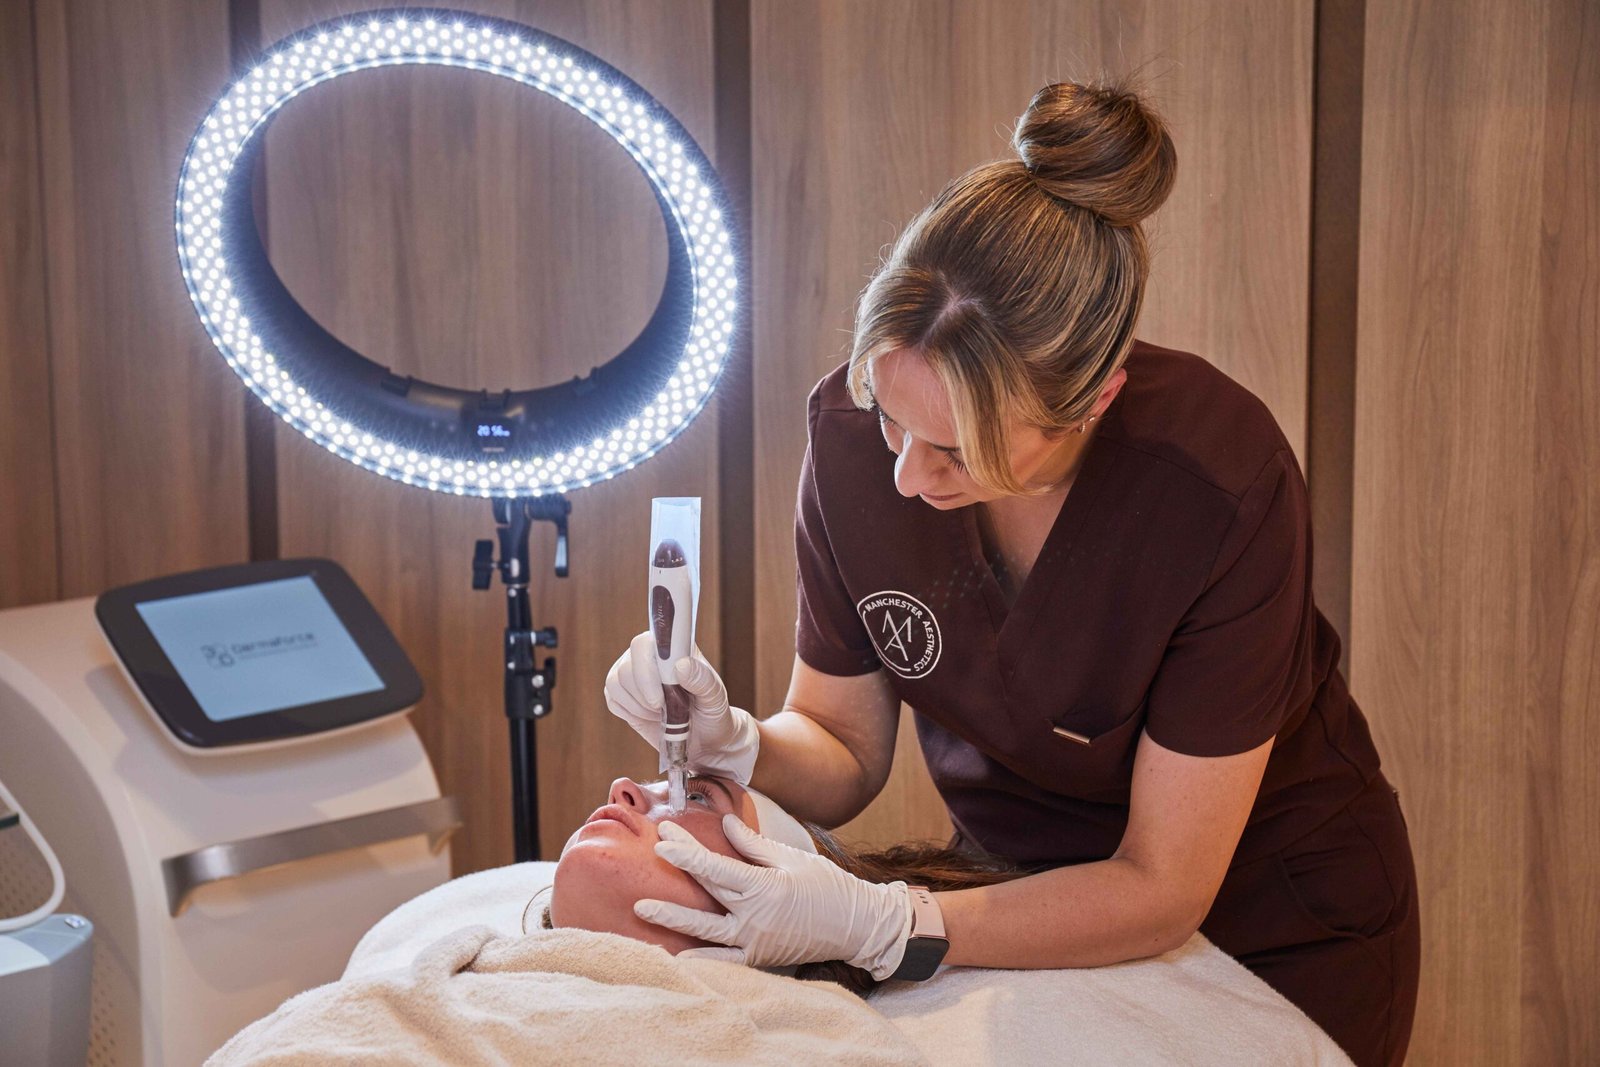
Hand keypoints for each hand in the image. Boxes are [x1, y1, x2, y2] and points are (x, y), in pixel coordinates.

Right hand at [603, 632, 760, 783]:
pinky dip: (631, 713)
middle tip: (665, 707)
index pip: (644, 642)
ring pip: (616, 683)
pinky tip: (649, 716)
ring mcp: (631, 672)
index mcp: (671, 647)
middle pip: (627, 667)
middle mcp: (648, 654)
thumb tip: (681, 665)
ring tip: (660, 712)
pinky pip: (613, 700)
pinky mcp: (621, 693)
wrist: (704, 736)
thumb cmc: (711, 711)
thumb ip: (702, 679)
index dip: (648, 668)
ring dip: (639, 706)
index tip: (666, 691)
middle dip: (646, 694)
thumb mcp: (715, 696)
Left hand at [633, 815, 913, 979]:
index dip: (687, 853)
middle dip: (679, 868)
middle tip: (653, 850)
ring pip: (706, 930)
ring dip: (673, 918)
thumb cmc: (828, 886)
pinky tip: (677, 955)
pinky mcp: (760, 957)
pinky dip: (702, 959)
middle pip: (707, 889)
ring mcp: (755, 941)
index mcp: (763, 886)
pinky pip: (725, 960)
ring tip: (642, 909)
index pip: (715, 867)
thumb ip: (753, 844)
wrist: (857, 925)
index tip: (664, 839)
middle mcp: (755, 916)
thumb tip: (725, 823)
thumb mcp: (792, 858)